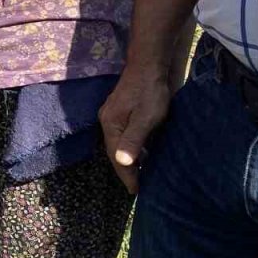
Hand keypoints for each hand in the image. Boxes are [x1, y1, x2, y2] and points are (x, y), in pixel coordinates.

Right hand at [99, 63, 171, 193]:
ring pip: (119, 143)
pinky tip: (142, 152)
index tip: (136, 191)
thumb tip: (122, 162)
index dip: (126, 175)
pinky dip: (132, 147)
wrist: (149, 65)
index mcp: (111, 125)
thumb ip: (134, 139)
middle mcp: (107, 121)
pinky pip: (123, 136)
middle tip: (138, 186)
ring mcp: (112, 115)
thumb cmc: (150, 92)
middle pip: (115, 151)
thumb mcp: (146, 117)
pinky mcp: (120, 111)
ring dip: (129, 159)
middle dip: (125, 169)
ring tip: (141, 174)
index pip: (116, 156)